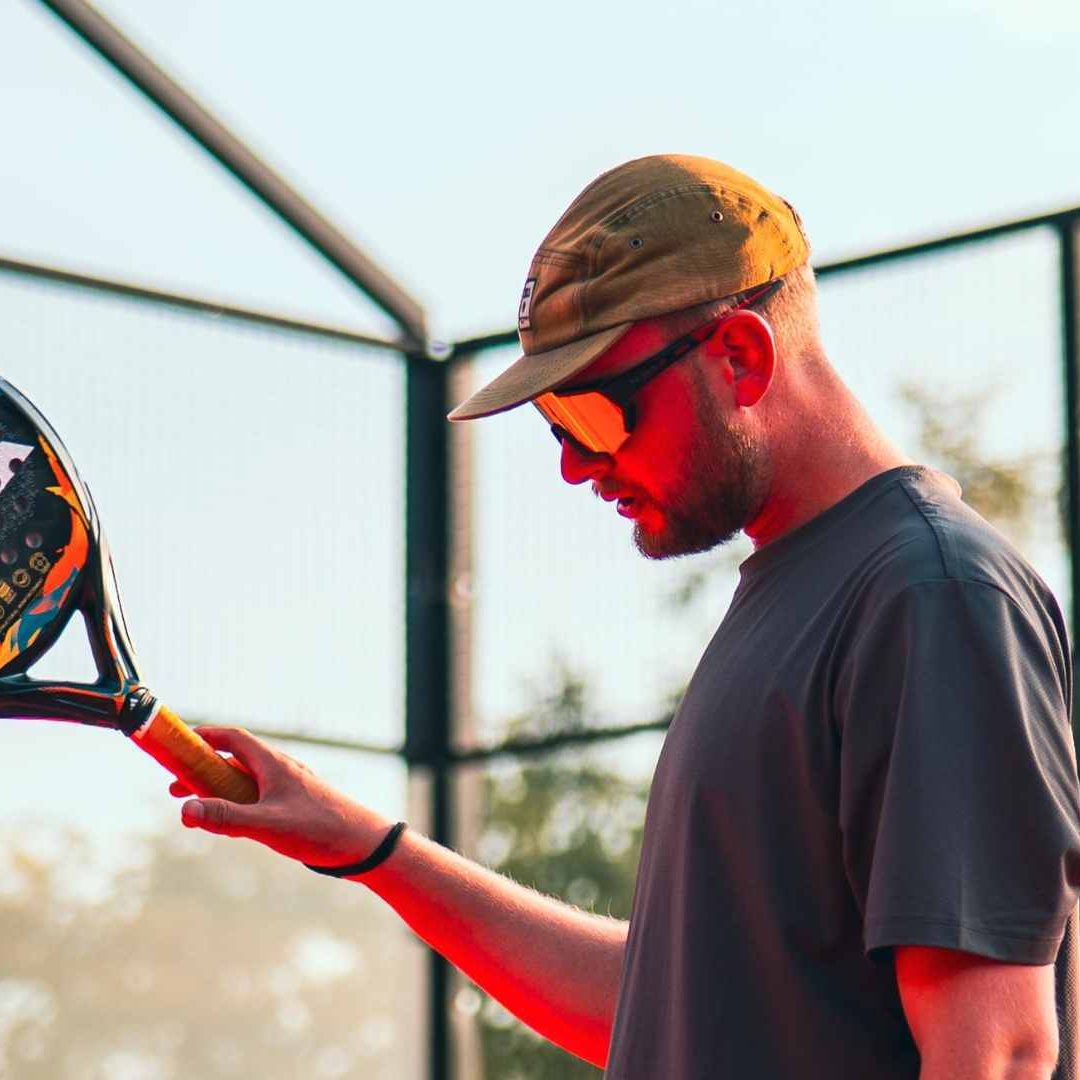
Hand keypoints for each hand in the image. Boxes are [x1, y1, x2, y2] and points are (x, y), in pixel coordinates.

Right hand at [171, 727, 394, 867]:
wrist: (363, 844)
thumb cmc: (319, 828)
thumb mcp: (266, 824)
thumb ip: (226, 816)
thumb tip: (184, 808)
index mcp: (273, 763)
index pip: (233, 738)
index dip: (204, 736)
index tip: (178, 743)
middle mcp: (280, 770)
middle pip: (235, 760)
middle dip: (202, 770)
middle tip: (173, 786)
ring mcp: (289, 788)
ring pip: (246, 781)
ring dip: (218, 789)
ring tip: (193, 805)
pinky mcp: (295, 806)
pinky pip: (258, 797)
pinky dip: (237, 803)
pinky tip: (230, 824)